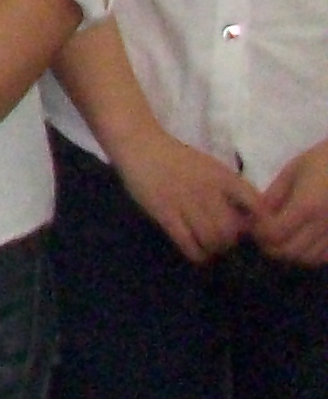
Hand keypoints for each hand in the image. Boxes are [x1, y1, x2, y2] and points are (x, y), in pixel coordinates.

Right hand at [116, 129, 259, 264]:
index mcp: (224, 178)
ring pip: (211, 240)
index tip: (250, 230)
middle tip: (222, 242)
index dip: (258, 224)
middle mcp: (209, 190)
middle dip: (229, 242)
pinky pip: (188, 242)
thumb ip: (228, 189)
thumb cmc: (177, 159)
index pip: (256, 206)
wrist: (140, 146)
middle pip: (231, 230)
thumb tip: (247, 218)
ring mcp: (186, 202)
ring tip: (208, 246)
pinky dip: (196, 253)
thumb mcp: (210, 168)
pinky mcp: (165, 213)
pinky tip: (195, 250)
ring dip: (212, 248)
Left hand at [255, 144, 327, 266]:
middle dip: (270, 245)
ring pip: (308, 259)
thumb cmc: (324, 161)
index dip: (259, 232)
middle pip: (289, 251)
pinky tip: (303, 241)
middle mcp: (323, 225)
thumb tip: (256, 213)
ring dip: (290, 252)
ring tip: (283, 237)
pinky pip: (324, 258)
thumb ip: (275, 194)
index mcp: (307, 205)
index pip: (274, 233)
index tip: (253, 223)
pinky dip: (310, 255)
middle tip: (263, 232)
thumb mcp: (294, 170)